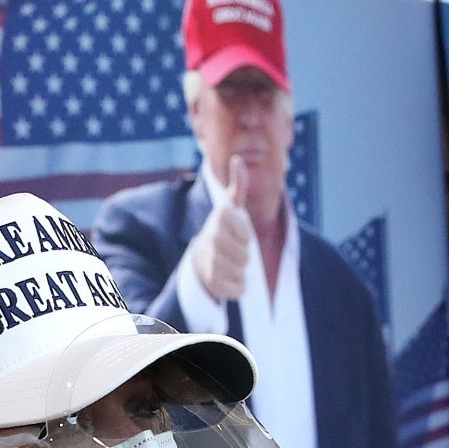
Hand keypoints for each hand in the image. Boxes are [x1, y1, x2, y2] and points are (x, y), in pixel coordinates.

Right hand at [188, 156, 257, 301]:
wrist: (202, 259)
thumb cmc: (224, 231)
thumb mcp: (231, 208)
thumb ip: (237, 187)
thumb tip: (238, 159)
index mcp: (219, 219)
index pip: (241, 229)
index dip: (245, 234)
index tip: (246, 236)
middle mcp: (210, 239)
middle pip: (242, 253)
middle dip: (246, 255)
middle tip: (242, 253)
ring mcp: (209, 261)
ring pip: (240, 271)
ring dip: (243, 270)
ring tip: (237, 265)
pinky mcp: (211, 282)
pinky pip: (236, 288)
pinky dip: (239, 287)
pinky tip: (234, 279)